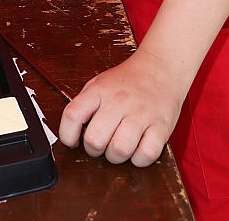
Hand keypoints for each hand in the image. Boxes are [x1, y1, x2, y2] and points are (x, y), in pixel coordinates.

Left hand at [58, 50, 184, 167]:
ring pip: (119, 150)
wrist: (161, 68)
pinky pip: (146, 155)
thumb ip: (85, 104)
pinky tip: (137, 149)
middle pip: (95, 140)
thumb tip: (71, 132)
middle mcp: (119, 101)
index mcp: (100, 90)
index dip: (67, 135)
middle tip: (100, 145)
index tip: (72, 141)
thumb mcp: (100, 83)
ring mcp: (141, 114)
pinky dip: (139, 159)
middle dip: (93, 150)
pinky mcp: (161, 126)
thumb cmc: (128, 80)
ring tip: (119, 147)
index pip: (73, 115)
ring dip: (116, 157)